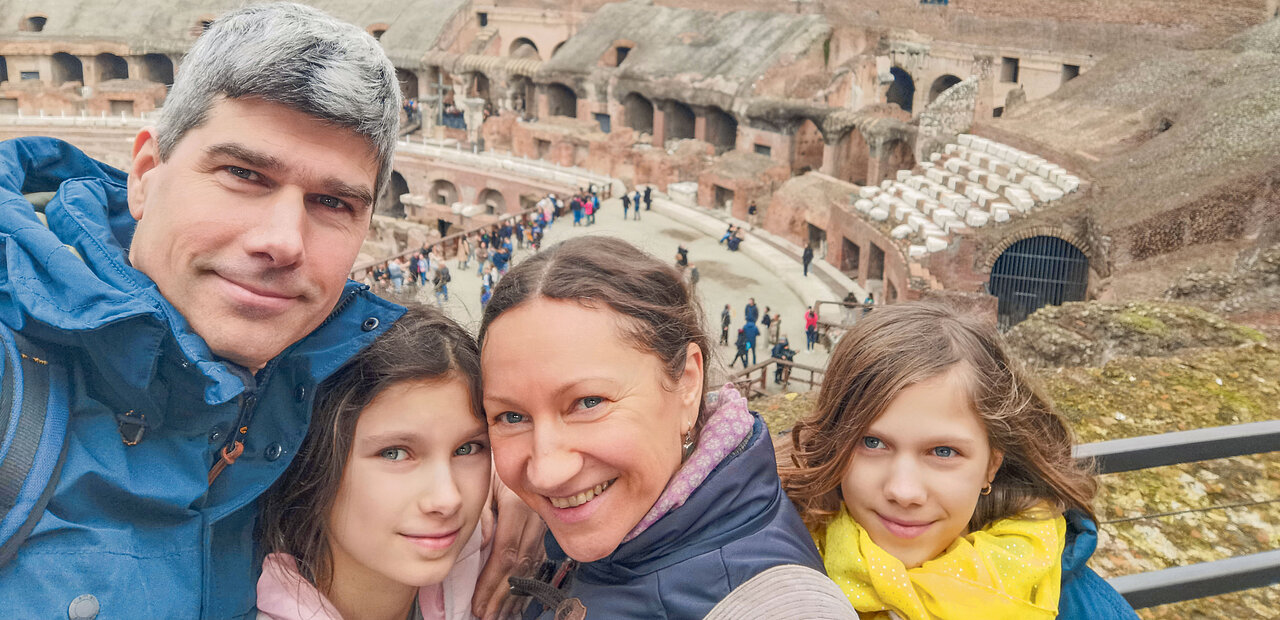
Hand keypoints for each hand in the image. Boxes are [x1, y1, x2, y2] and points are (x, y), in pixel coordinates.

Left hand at [472, 470, 546, 619]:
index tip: (478, 603)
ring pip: (532, 566)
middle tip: (487, 616)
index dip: (491, 583)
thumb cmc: (498, 460)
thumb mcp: (486, 478)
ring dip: (516, 594)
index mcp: (519, 505)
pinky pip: (539, 559)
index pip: (505, 554)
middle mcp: (536, 517)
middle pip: (520, 566)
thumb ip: (483, 511)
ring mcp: (544, 524)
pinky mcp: (547, 528)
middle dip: (502, 595)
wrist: (527, 446)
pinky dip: (528, 581)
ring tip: (501, 614)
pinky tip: (519, 596)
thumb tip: (484, 543)